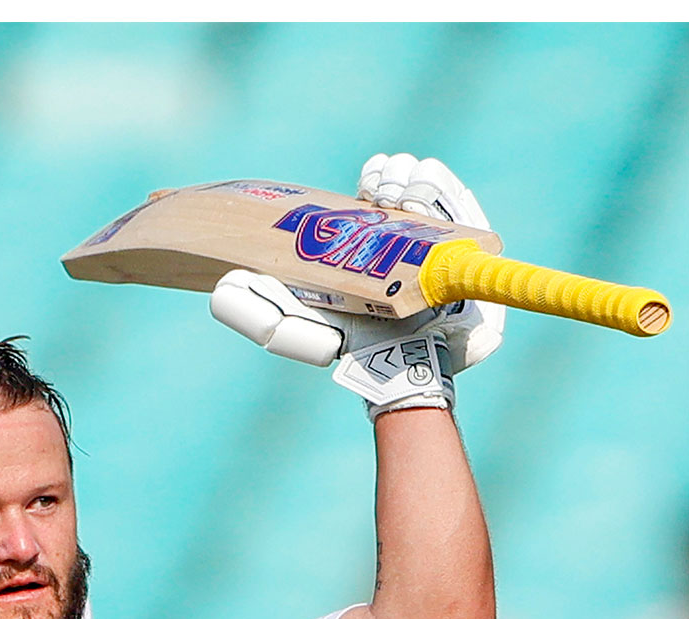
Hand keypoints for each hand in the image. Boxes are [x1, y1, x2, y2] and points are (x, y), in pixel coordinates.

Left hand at [210, 153, 503, 419]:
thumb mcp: (297, 329)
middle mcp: (406, 240)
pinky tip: (427, 186)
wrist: (404, 371)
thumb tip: (222, 284)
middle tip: (385, 187)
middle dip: (394, 177)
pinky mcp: (466, 249)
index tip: (370, 181)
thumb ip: (261, 313)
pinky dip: (442, 187)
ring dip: (415, 179)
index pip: (378, 194)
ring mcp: (438, 243)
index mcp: (372, 246)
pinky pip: (459, 202)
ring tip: (406, 190)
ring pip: (429, 188)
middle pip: (403, 183)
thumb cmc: (352, 351)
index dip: (377, 178)